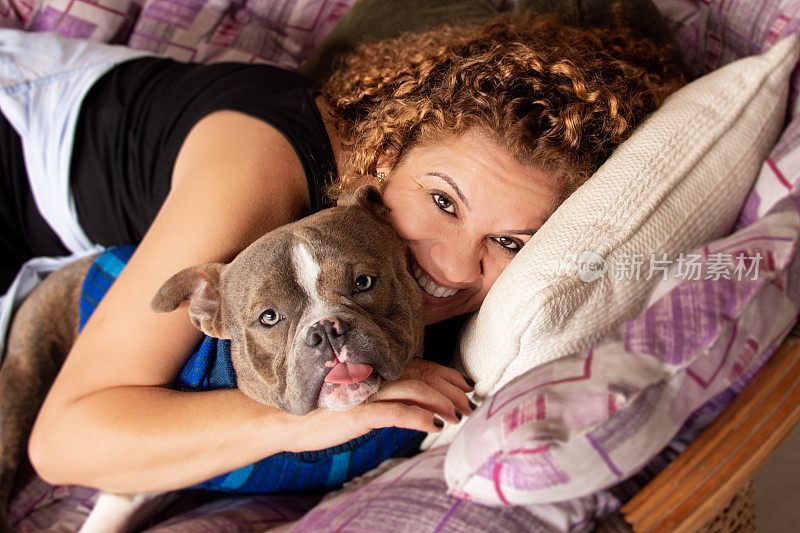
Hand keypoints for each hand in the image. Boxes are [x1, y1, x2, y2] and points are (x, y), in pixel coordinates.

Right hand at [282, 359, 473, 452]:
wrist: (286, 420)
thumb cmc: (323, 409)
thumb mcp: (359, 397)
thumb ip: (383, 393)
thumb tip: (414, 402)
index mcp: (377, 369)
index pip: (421, 367)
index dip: (447, 375)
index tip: (466, 385)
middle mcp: (376, 375)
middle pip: (425, 377)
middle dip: (452, 390)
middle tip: (469, 403)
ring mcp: (368, 392)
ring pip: (417, 391)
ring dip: (443, 403)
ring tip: (458, 416)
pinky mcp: (360, 412)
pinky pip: (397, 413)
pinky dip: (420, 419)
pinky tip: (434, 426)